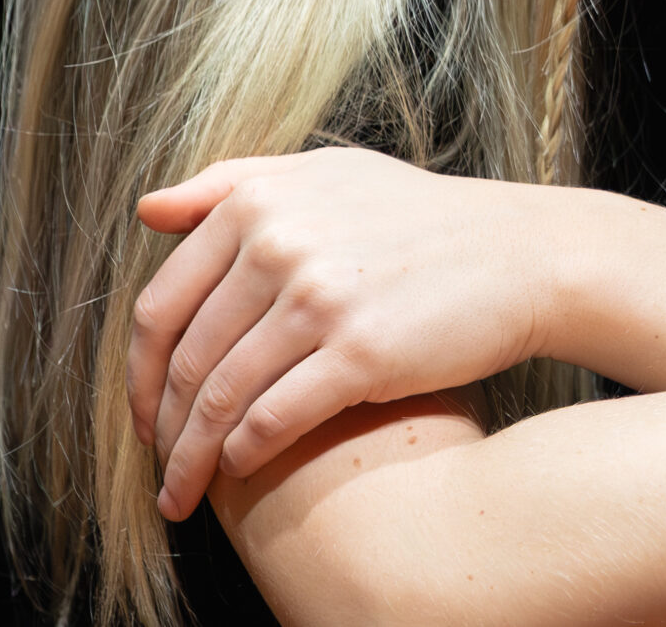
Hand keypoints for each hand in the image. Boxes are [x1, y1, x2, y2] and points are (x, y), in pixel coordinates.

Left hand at [129, 149, 556, 519]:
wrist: (526, 255)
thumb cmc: (427, 219)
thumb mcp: (330, 174)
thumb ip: (235, 183)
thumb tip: (148, 210)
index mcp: (261, 202)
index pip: (161, 305)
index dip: (139, 371)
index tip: (144, 410)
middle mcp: (282, 245)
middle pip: (186, 359)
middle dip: (162, 426)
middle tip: (161, 465)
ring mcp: (321, 299)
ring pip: (220, 397)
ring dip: (192, 456)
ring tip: (184, 491)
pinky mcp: (361, 353)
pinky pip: (272, 419)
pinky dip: (244, 453)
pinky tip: (241, 467)